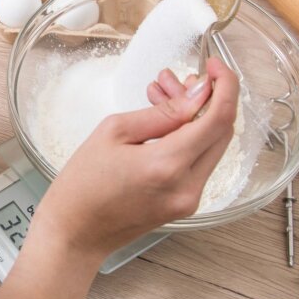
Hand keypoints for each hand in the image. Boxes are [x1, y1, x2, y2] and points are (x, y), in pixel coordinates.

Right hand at [29, 58, 238, 263]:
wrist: (74, 233)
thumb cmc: (82, 185)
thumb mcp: (113, 132)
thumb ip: (162, 112)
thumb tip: (197, 93)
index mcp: (167, 165)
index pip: (218, 118)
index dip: (224, 86)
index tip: (215, 65)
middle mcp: (187, 186)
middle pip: (221, 131)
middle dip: (206, 98)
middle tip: (178, 79)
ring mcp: (189, 199)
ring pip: (211, 146)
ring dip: (196, 116)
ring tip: (162, 94)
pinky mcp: (185, 204)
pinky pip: (198, 162)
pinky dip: (188, 137)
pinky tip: (162, 122)